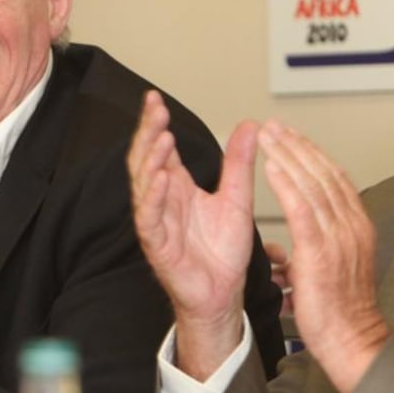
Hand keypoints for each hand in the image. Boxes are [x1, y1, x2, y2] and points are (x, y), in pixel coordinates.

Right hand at [127, 91, 255, 378]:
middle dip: (148, 133)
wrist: (224, 293)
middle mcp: (162, 199)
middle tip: (156, 110)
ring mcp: (156, 221)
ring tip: (162, 136)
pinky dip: (154, 197)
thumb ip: (239, 163)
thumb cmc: (223, 251)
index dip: (155, 123)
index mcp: (177, 186)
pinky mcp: (157, 244)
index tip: (156, 99)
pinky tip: (162, 178)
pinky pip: (150, 218)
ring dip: (151, 159)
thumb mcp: (237, 198)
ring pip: (143, 185)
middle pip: (146, 159)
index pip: (160, 147)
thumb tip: (250, 125)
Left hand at [259, 121, 388, 392]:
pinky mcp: (320, 251)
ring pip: (311, 183)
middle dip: (297, 145)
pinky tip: (271, 164)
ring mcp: (338, 237)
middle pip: (323, 173)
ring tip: (267, 135)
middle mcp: (351, 225)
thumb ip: (316, 245)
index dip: (312, 153)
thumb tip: (292, 243)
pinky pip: (301, 208)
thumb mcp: (334, 266)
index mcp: (357, 226)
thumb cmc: (340, 310)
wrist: (352, 340)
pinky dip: (286, 182)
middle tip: (274, 126)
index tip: (292, 135)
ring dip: (287, 155)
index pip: (334, 178)